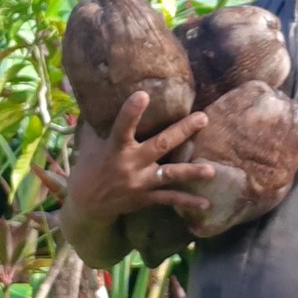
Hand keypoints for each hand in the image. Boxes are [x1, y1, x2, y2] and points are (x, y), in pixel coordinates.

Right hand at [63, 90, 215, 224]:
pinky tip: (206, 203)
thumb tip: (98, 93)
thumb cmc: (89, 166)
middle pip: (160, 145)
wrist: (87, 204)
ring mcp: (140, 182)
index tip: (144, 94)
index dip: (132, 112)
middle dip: (182, 132)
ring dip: (191, 172)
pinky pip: (170, 199)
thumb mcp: (89, 143)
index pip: (122, 127)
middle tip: (203, 118)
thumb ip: (97, 122)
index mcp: (115, 148)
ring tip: (211, 170)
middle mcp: (130, 164)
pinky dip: (188, 201)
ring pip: (170, 175)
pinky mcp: (146, 198)